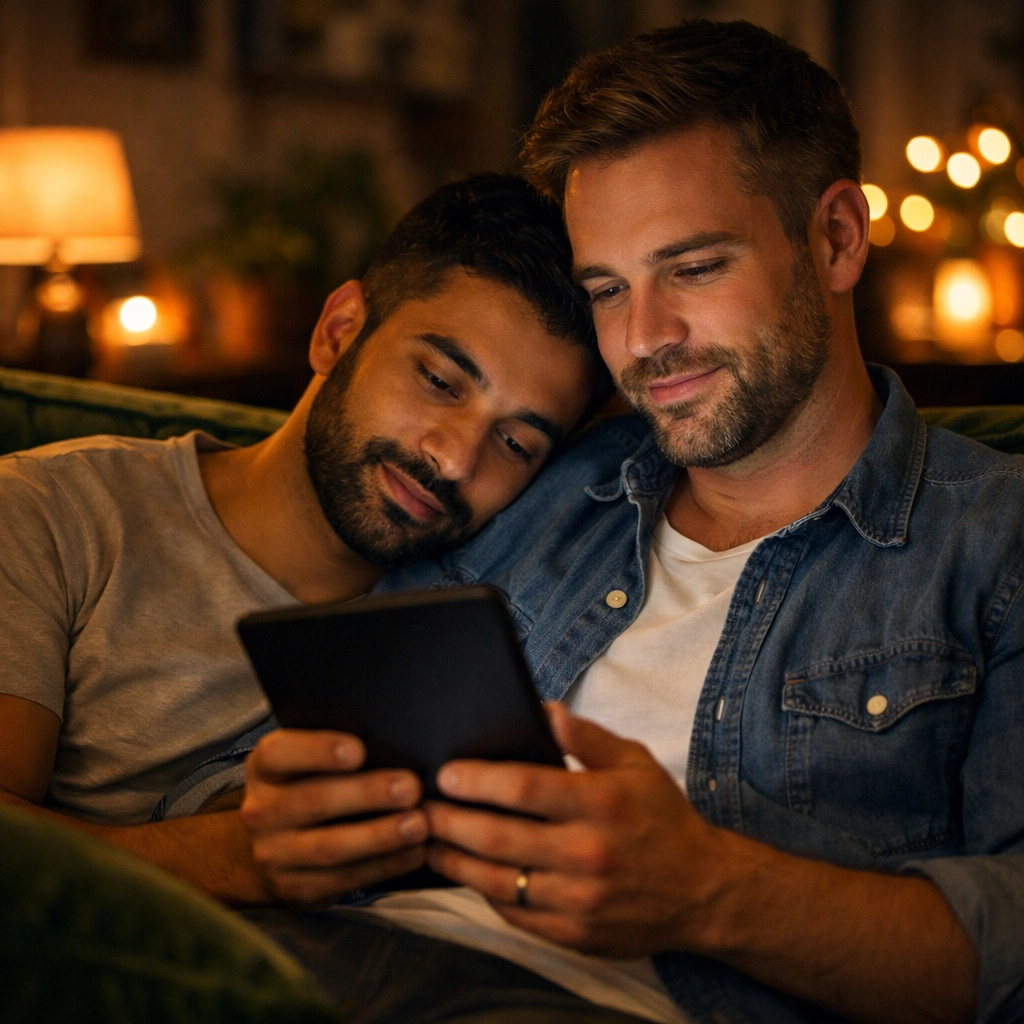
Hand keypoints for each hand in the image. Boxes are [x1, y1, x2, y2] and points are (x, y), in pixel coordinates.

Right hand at [241, 729, 428, 905]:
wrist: (275, 846)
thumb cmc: (309, 785)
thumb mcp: (306, 762)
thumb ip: (338, 750)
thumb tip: (395, 740)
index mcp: (264, 768)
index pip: (279, 753)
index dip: (318, 750)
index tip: (359, 750)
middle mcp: (261, 811)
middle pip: (314, 800)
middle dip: (367, 794)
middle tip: (410, 788)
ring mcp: (273, 854)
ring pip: (330, 847)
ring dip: (380, 836)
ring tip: (418, 824)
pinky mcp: (295, 888)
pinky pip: (344, 879)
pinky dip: (384, 865)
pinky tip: (414, 852)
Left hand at [424, 703, 725, 956]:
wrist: (702, 891)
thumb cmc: (662, 818)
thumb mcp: (635, 763)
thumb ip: (587, 737)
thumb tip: (543, 710)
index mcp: (601, 803)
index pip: (524, 787)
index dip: (478, 779)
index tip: (445, 773)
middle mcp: (588, 852)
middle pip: (499, 836)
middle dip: (450, 820)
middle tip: (421, 807)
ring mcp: (580, 899)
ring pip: (497, 880)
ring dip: (454, 859)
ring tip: (429, 841)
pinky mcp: (574, 934)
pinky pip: (514, 913)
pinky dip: (483, 892)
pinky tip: (467, 873)